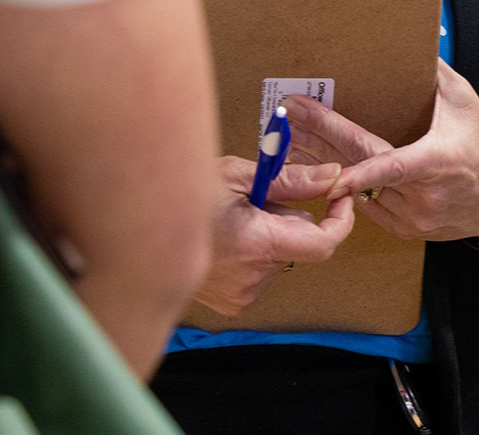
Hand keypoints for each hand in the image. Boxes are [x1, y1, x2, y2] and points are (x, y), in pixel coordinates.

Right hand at [188, 153, 356, 317]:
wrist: (139, 232)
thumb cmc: (183, 196)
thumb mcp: (238, 175)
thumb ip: (291, 180)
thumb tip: (332, 176)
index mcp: (257, 242)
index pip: (323, 242)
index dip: (339, 220)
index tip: (339, 198)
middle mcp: (253, 276)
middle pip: (299, 244)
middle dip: (288, 218)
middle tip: (256, 197)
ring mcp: (242, 294)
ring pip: (280, 257)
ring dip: (269, 236)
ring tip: (233, 218)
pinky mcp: (232, 303)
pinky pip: (261, 273)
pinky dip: (254, 254)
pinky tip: (226, 239)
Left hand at [286, 60, 478, 243]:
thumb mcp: (466, 102)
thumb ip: (437, 73)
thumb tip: (417, 39)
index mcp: (438, 162)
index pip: (392, 167)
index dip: (358, 172)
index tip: (324, 167)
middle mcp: (424, 196)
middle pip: (361, 172)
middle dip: (318, 143)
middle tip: (286, 120)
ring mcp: (413, 219)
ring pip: (358, 193)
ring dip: (322, 166)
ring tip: (289, 142)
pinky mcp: (405, 231)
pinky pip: (367, 207)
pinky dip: (343, 188)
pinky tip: (314, 167)